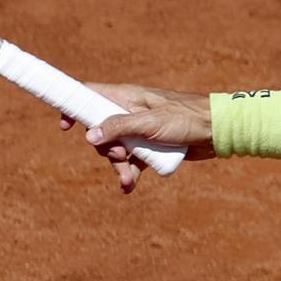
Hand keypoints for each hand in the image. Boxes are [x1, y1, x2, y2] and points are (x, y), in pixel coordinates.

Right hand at [58, 83, 214, 192]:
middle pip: (101, 130)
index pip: (92, 94)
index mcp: (127, 97)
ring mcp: (139, 130)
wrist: (216, 132)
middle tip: (121, 155)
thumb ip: (119, 127)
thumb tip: (90, 136)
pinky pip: (132, 161)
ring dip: (118, 166)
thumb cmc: (186, 118)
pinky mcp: (150, 146)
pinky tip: (129, 186)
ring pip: (116, 149)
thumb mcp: (149, 123)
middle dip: (106, 149)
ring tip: (127, 178)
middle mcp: (130, 112)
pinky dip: (129, 173)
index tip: (63, 125)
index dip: (74, 105)